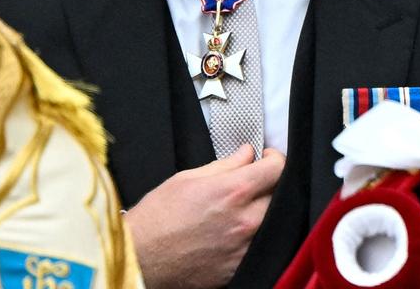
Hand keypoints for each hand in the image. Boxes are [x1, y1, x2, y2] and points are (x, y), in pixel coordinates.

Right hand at [125, 145, 285, 288]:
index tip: (266, 159)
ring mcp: (245, 247)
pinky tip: (235, 230)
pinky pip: (259, 245)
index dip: (274, 159)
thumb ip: (226, 164)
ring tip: (244, 207)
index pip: (277, 168)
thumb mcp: (188, 178)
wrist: (139, 259)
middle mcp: (246, 220)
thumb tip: (247, 153)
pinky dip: (253, 235)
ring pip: (272, 221)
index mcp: (234, 191)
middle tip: (254, 182)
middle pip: (280, 195)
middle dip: (270, 184)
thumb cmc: (157, 217)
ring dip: (263, 210)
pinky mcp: (239, 267)